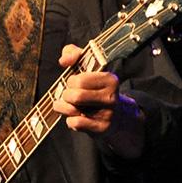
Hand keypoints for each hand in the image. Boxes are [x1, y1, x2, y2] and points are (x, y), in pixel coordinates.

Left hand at [53, 44, 145, 158]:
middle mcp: (111, 97)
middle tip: (69, 96)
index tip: (75, 83)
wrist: (118, 117)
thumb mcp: (89, 66)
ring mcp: (107, 114)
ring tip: (67, 106)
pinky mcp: (102, 128)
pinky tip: (75, 117)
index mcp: (110, 79)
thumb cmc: (96, 88)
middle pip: (75, 96)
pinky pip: (75, 123)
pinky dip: (70, 120)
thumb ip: (73, 54)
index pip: (79, 80)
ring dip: (64, 108)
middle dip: (66, 95)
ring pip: (72, 110)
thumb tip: (63, 61)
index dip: (71, 81)